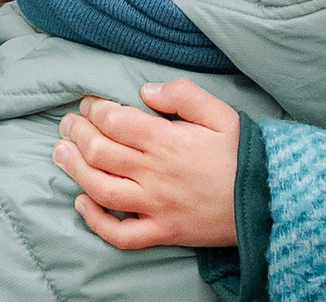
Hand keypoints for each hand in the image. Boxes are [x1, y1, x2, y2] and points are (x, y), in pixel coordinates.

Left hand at [53, 83, 240, 249]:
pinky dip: (96, 222)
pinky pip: (121, 234)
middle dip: (77, 134)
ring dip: (75, 171)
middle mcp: (155, 173)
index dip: (94, 109)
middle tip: (66, 124)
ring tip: (60, 155)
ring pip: (102, 190)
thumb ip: (182, 93)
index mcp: (167, 140)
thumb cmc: (241, 153)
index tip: (87, 103)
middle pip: (101, 152)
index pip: (115, 121)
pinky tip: (81, 204)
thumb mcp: (219, 112)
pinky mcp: (162, 232)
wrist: (265, 202)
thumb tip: (145, 90)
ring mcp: (156, 206)